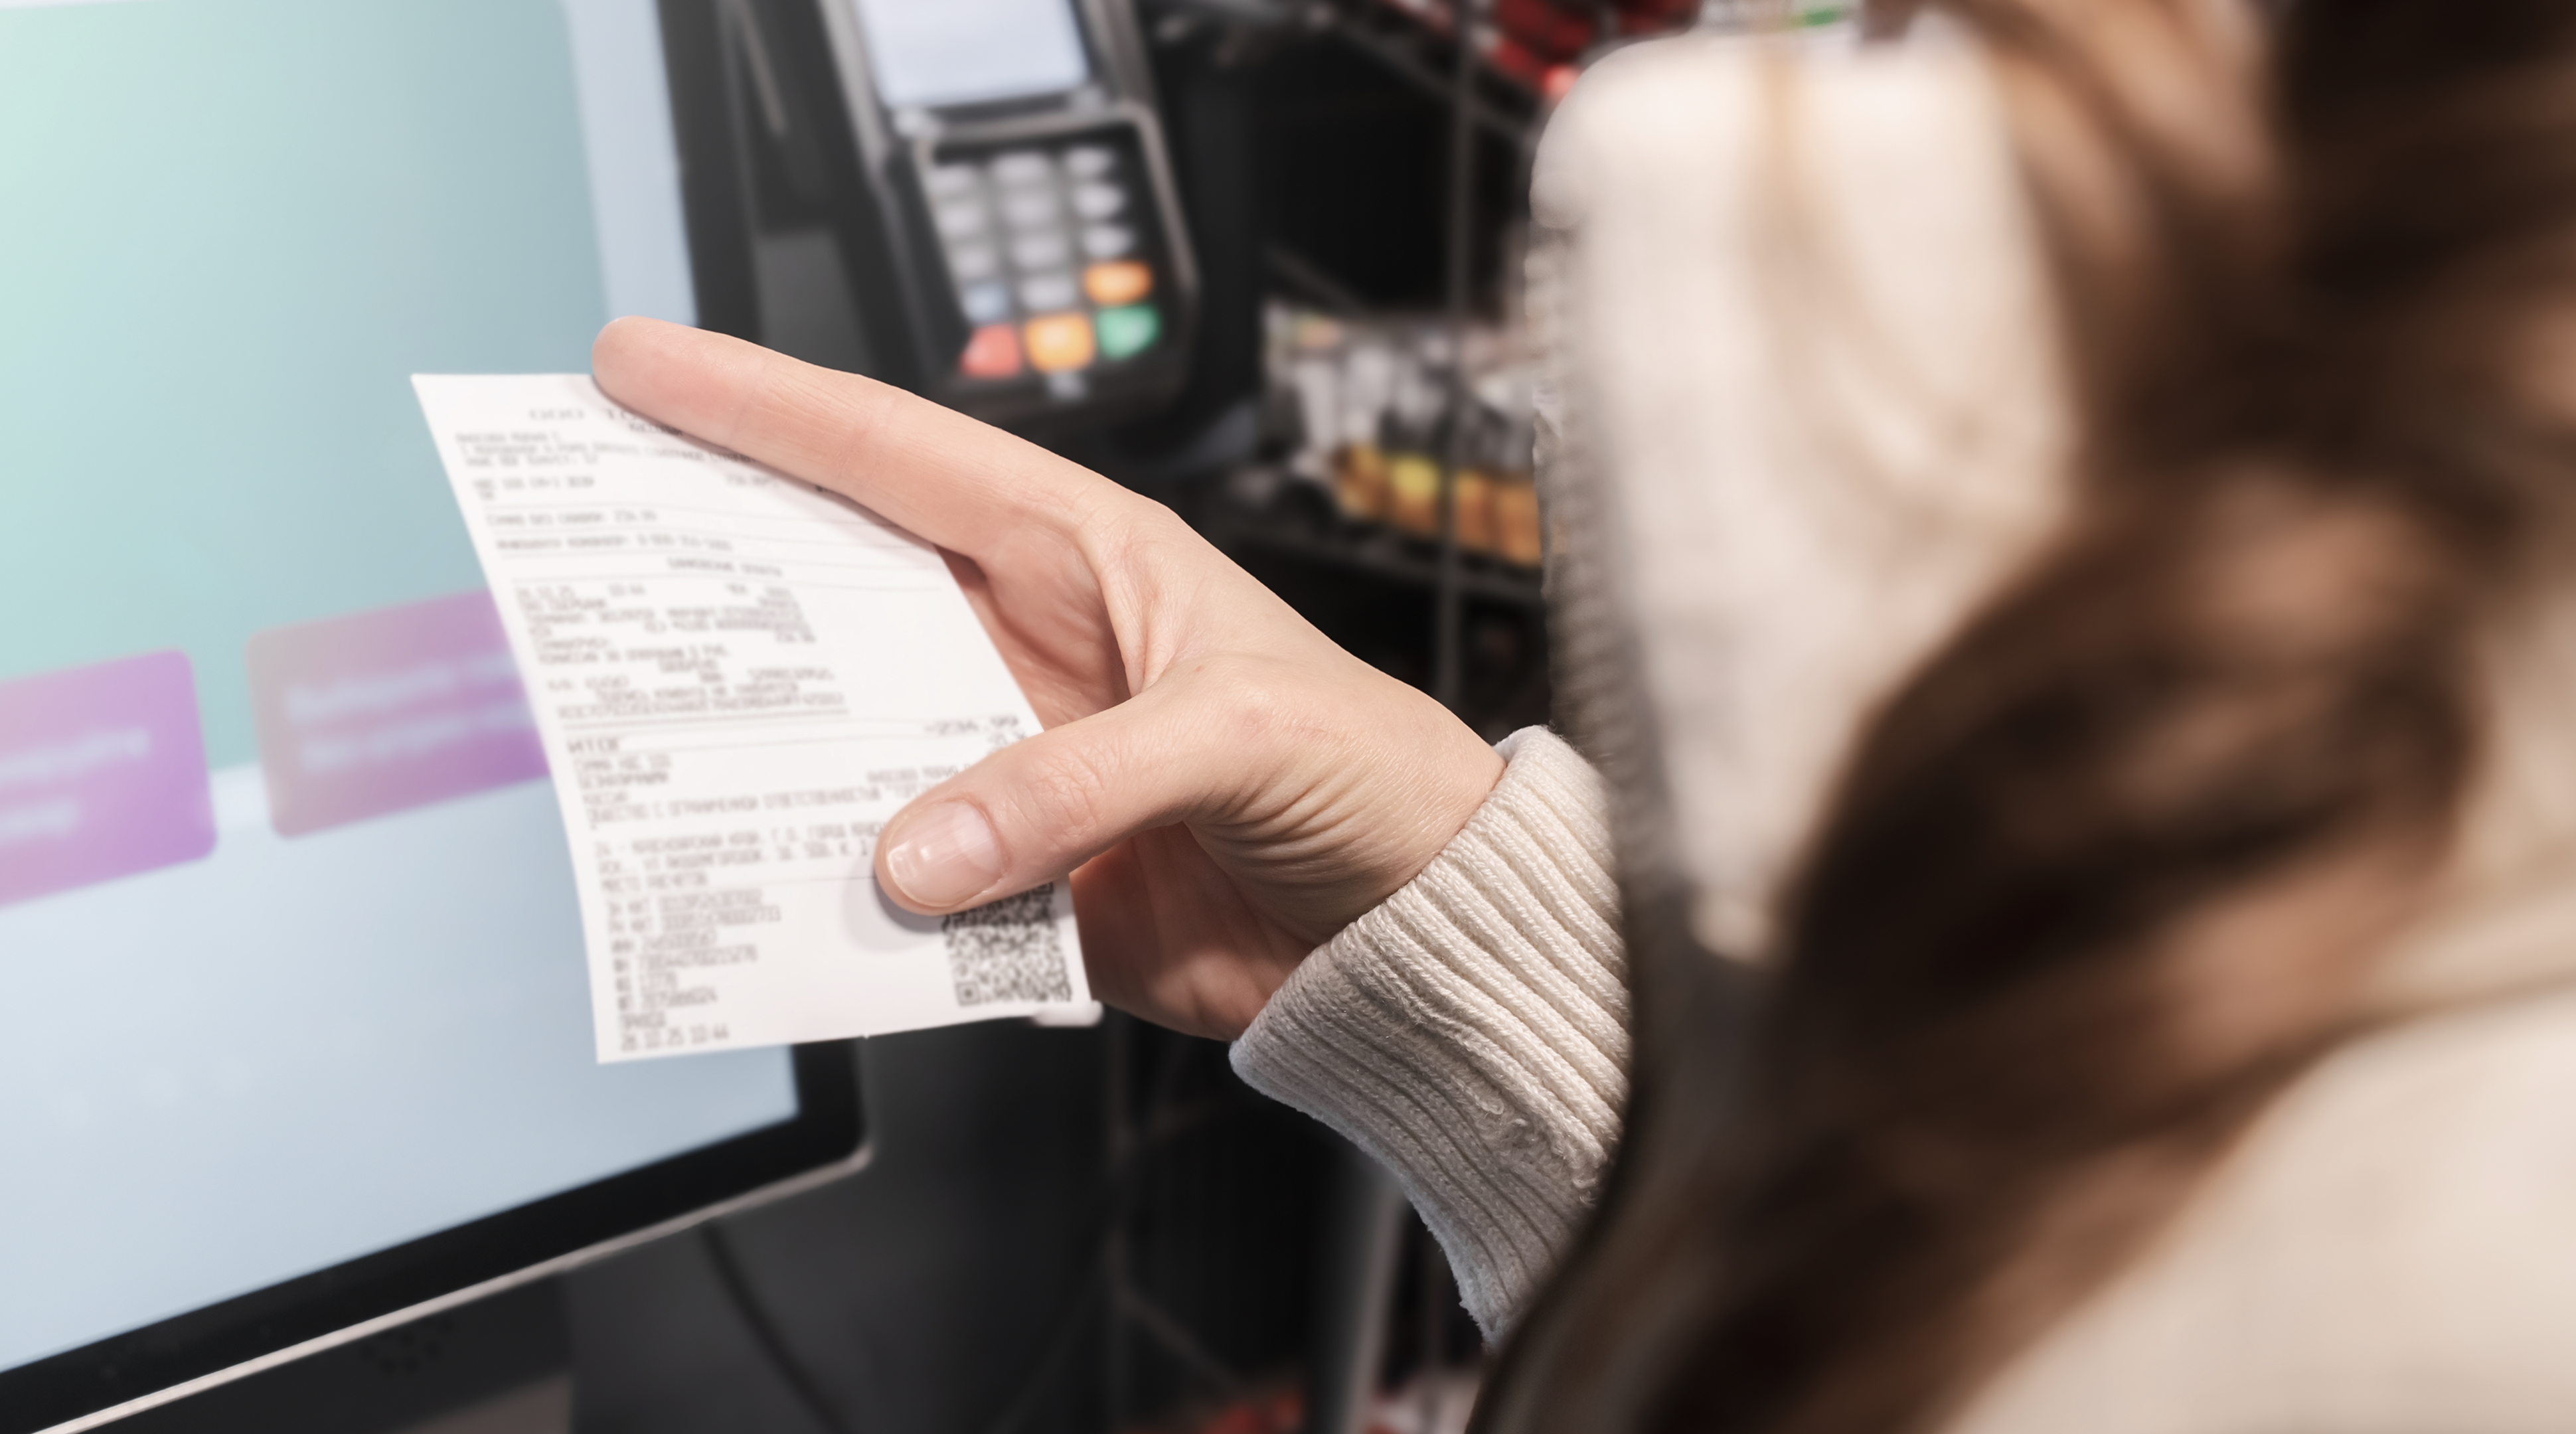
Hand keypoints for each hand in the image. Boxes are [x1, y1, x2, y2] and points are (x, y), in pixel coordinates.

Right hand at [591, 319, 1504, 1038]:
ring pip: (842, 739)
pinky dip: (841, 896)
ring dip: (762, 751)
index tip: (642, 371)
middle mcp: (1025, 647)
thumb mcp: (1241, 733)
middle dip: (712, 562)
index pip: (896, 457)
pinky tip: (781, 893)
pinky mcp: (1014, 877)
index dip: (762, 408)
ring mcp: (1009, 762)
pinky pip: (895, 880)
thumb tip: (922, 850)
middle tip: (584, 541)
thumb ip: (1082, 780)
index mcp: (1082, 557)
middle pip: (833, 587)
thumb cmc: (1373, 776)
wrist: (1415, 932)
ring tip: (642, 737)